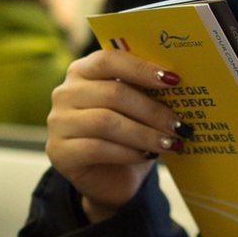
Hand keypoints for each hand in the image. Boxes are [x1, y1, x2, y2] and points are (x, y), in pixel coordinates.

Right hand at [47, 50, 187, 221]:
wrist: (111, 176)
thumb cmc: (129, 134)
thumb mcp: (140, 109)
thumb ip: (150, 92)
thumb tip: (178, 83)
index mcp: (84, 70)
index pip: (109, 60)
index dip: (142, 69)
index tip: (173, 81)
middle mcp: (66, 92)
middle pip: (113, 93)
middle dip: (152, 110)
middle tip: (179, 125)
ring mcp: (58, 122)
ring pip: (106, 122)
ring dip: (145, 134)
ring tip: (171, 143)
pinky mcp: (59, 152)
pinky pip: (98, 148)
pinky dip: (129, 152)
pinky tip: (148, 156)